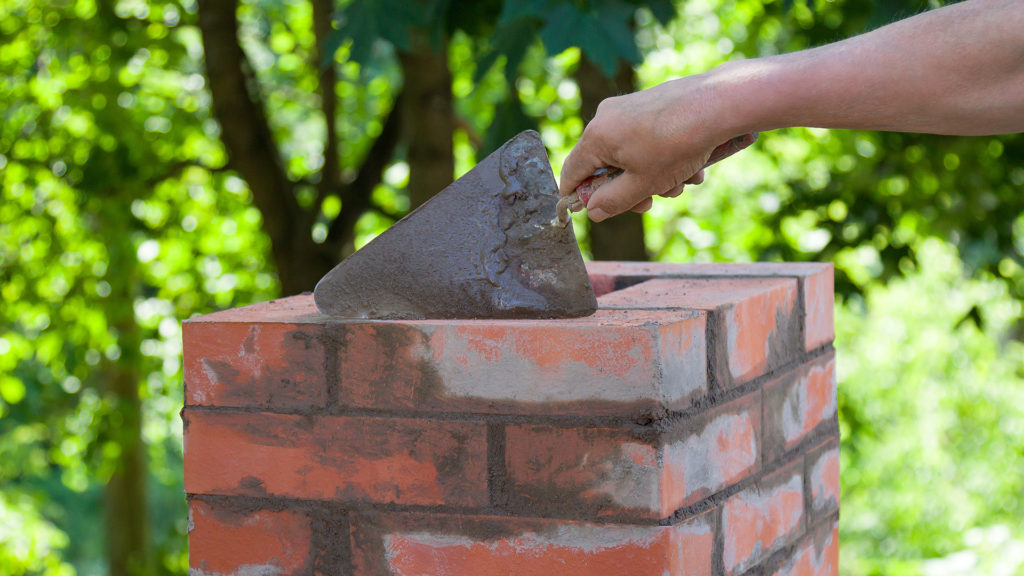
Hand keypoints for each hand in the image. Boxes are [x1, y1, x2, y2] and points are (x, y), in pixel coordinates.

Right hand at [558, 74, 735, 220]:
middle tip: (651, 202)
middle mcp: (607, 117)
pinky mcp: (651, 104)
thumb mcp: (642, 184)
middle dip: (630, 189)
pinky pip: (648, 139)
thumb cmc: (676, 146)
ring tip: (682, 181)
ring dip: (654, 176)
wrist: (717, 104)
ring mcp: (629, 107)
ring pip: (632, 155)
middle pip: (606, 166)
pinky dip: (665, 157)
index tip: (590, 211)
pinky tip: (691, 165)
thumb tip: (593, 211)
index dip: (577, 196)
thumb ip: (612, 201)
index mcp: (597, 137)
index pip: (572, 172)